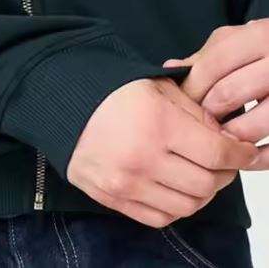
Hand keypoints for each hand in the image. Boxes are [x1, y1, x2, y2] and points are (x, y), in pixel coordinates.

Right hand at [67, 77, 257, 227]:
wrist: (61, 103)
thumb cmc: (109, 90)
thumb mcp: (156, 87)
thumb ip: (195, 112)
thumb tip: (226, 138)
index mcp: (157, 123)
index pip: (218, 153)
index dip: (240, 155)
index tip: (244, 151)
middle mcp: (142, 158)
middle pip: (206, 184)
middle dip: (223, 173)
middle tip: (220, 161)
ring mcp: (125, 182)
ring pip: (187, 206)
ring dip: (201, 192)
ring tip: (196, 174)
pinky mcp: (111, 197)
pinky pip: (159, 217)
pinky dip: (175, 207)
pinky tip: (171, 187)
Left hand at [164, 19, 268, 168]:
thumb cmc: (267, 50)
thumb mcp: (239, 42)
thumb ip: (206, 57)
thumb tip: (170, 70)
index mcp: (260, 37)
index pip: (213, 65)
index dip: (192, 87)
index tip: (182, 103)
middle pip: (229, 94)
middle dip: (207, 114)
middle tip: (196, 125)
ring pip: (255, 124)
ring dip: (231, 137)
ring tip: (218, 141)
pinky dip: (260, 158)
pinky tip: (245, 157)